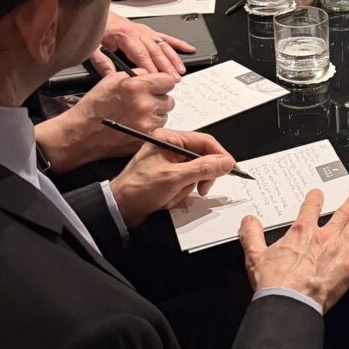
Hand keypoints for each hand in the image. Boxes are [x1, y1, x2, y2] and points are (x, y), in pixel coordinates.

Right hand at [34, 71, 176, 171]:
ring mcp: (146, 124)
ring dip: (155, 114)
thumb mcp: (112, 79)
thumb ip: (137, 74)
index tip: (158, 86)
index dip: (162, 83)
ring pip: (164, 115)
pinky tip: (135, 125)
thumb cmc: (94, 106)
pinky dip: (150, 127)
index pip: (169, 81)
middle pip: (169, 100)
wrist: (80, 133)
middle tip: (143, 102)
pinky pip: (158, 129)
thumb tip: (153, 75)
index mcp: (137, 87)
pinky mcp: (145, 138)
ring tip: (136, 115)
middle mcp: (145, 105)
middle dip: (158, 100)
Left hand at [95, 12, 194, 76]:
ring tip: (181, 71)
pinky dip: (179, 43)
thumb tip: (111, 76)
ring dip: (174, 59)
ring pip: (164, 46)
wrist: (99, 14)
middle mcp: (139, 33)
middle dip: (166, 66)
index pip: (140, 54)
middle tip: (174, 79)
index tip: (156, 79)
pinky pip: (167, 37)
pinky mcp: (150, 31)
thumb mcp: (92, 47)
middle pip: (156, 51)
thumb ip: (102, 62)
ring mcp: (146, 32)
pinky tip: (189, 49)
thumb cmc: (97, 30)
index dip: (150, 67)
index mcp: (125, 36)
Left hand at [109, 129, 234, 228]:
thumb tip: (225, 162)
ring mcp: (169, 162)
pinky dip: (183, 192)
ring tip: (175, 194)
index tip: (231, 168)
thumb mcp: (174, 178)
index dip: (220, 155)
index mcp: (169, 139)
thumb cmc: (136, 189)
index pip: (205, 141)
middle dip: (202, 176)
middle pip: (203, 157)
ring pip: (197, 172)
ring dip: (189, 187)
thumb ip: (203, 168)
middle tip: (202, 187)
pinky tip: (170, 197)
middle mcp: (170, 147)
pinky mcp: (169, 175)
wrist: (118, 209)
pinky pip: (187, 181)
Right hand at [240, 189, 348, 312]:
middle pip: (343, 211)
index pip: (311, 205)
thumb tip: (248, 221)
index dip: (316, 197)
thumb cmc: (276, 283)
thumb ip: (251, 235)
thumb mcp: (255, 255)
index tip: (318, 194)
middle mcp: (324, 235)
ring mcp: (341, 248)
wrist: (290, 303)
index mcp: (303, 231)